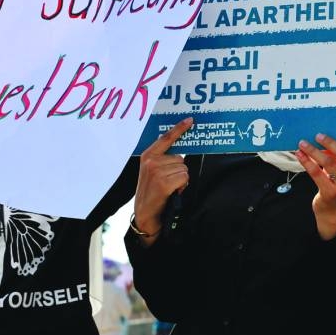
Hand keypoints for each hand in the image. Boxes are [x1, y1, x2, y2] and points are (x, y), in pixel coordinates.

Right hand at [133, 117, 192, 242]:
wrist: (145, 214)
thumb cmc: (152, 193)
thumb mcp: (152, 172)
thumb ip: (163, 160)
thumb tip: (180, 154)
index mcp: (148, 155)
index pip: (166, 138)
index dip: (179, 128)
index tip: (190, 120)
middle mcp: (151, 161)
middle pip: (181, 159)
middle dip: (179, 171)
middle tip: (168, 182)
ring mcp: (157, 171)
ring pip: (184, 169)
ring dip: (181, 180)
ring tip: (169, 188)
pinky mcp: (163, 183)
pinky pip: (184, 178)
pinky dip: (182, 186)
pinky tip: (172, 192)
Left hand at [296, 117, 335, 239]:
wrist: (330, 207)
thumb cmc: (332, 180)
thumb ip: (333, 151)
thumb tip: (321, 131)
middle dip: (331, 142)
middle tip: (318, 134)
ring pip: (329, 164)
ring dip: (314, 151)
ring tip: (302, 143)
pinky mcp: (330, 191)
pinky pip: (317, 174)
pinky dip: (307, 162)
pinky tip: (299, 155)